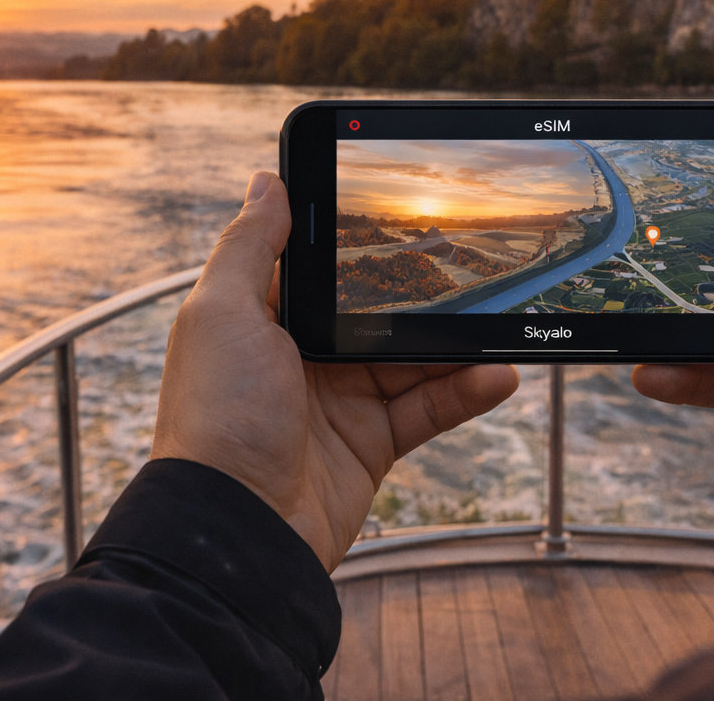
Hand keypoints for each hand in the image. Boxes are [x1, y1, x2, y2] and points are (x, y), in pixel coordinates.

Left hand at [151, 171, 519, 571]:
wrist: (236, 532)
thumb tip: (266, 182)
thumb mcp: (220, 314)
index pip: (317, 267)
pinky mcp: (370, 444)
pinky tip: (496, 373)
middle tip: (472, 263)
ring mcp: (338, 401)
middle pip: (374, 310)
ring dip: (456, 342)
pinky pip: (427, 407)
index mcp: (261, 319)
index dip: (355, 241)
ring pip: (411, 357)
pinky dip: (464, 391)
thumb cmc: (216, 419)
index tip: (402, 214)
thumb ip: (249, 246)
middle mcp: (300, 355)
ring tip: (498, 321)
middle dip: (420, 290)